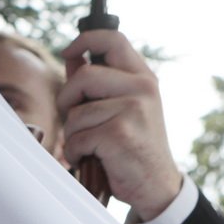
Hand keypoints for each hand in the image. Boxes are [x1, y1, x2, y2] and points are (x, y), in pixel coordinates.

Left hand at [59, 29, 185, 222]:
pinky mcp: (119, 133)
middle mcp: (142, 88)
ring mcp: (133, 109)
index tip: (69, 51)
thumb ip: (98, 83)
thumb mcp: (123, 107)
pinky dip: (76, 153)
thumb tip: (72, 57)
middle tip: (74, 118)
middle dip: (67, 99)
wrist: (156, 184)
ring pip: (76, 113)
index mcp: (143, 77)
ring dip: (74, 134)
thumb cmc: (134, 145)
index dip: (85, 39)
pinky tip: (93, 158)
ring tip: (92, 145)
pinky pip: (76, 138)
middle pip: (84, 76)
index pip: (113, 38)